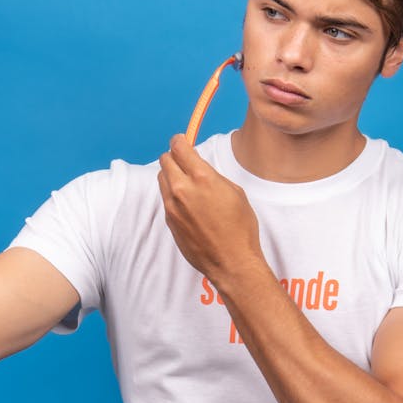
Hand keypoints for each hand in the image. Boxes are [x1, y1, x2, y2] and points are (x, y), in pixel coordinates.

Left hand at [157, 134, 263, 282]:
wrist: (231, 261)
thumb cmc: (240, 228)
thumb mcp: (234, 192)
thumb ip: (212, 175)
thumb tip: (199, 168)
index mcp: (202, 178)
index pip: (179, 147)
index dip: (180, 141)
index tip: (182, 141)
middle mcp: (182, 189)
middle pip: (165, 160)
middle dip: (174, 157)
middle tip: (184, 160)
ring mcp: (172, 206)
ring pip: (162, 178)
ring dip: (171, 175)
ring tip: (187, 183)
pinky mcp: (169, 220)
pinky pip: (165, 198)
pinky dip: (173, 194)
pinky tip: (188, 203)